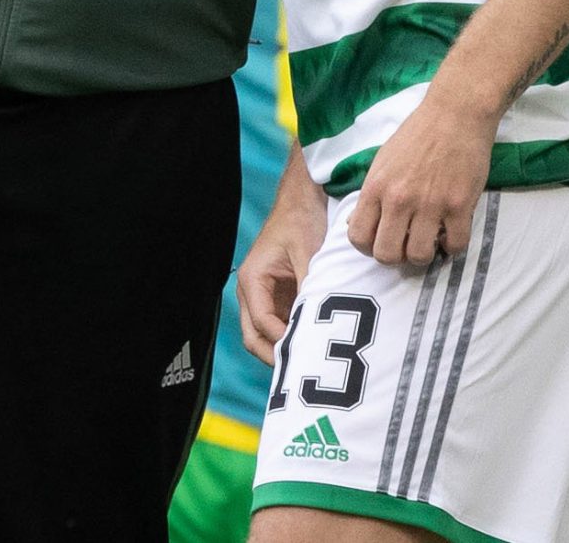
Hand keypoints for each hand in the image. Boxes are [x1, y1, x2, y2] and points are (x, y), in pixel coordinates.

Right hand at [238, 183, 326, 360]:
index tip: (308, 352)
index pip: (261, 324)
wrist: (304, 199)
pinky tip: (315, 344)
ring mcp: (263, 295)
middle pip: (254, 337)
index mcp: (252, 279)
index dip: (283, 342)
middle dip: (275, 356)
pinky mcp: (277, 296)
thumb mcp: (309, 254)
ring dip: (283, 348)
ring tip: (311, 361)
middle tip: (305, 370)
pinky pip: (280, 325)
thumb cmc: (302, 220)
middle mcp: (251, 290)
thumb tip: (317, 324)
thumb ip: (310, 288)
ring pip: (265, 335)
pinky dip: (292, 336)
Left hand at [348, 81, 496, 266]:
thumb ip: (370, 195)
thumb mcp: (382, 161)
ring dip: (424, 255)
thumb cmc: (417, 135)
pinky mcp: (459, 205)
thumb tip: (356, 224)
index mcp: (376, 187)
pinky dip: (452, 246)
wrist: (455, 113)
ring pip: (419, 256)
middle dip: (395, 256)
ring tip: (430, 239)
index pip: (358, 237)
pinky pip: (455, 246)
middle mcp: (399, 199)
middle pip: (386, 254)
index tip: (381, 241)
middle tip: (406, 244)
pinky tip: (451, 232)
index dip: (368, 247)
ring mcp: (430, 204)